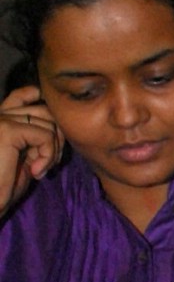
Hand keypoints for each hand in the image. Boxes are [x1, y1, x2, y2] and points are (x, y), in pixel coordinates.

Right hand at [0, 85, 63, 214]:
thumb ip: (35, 135)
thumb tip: (60, 123)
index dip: (47, 108)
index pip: (27, 94)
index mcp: (0, 117)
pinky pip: (45, 135)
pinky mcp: (7, 130)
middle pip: (47, 110)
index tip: (51, 138)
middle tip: (49, 164)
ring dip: (53, 151)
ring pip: (49, 123)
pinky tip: (37, 172)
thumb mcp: (23, 156)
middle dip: (57, 138)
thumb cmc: (3, 187)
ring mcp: (0, 119)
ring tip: (40, 170)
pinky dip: (48, 155)